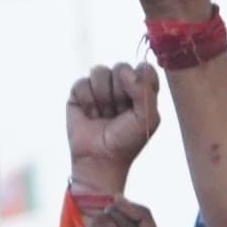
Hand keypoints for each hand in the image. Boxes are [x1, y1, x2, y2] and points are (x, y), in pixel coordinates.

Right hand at [67, 64, 161, 194]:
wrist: (100, 159)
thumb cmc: (127, 141)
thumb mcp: (148, 118)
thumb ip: (145, 91)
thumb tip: (125, 71)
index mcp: (141, 89)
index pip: (144, 67)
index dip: (140, 80)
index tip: (138, 101)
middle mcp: (121, 85)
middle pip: (121, 67)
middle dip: (119, 92)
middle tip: (119, 112)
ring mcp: (99, 88)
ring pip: (99, 71)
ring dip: (102, 97)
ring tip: (104, 115)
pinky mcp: (79, 93)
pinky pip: (82, 82)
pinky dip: (87, 102)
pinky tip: (90, 115)